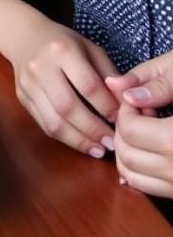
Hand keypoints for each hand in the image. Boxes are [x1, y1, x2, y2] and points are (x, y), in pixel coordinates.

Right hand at [4, 19, 117, 156]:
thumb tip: (127, 106)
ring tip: (99, 149)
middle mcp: (40, 66)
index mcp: (61, 50)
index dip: (107, 107)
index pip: (88, 85)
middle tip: (113, 142)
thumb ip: (110, 76)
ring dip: (79, 140)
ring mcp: (27, 83)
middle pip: (68, 107)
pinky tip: (82, 142)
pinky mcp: (22, 97)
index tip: (122, 120)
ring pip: (53, 121)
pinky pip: (44, 124)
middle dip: (93, 129)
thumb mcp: (90, 49)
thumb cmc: (64, 43)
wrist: (24, 36)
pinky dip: (66, 138)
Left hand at [106, 52, 172, 194]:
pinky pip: (147, 187)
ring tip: (147, 131)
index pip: (130, 130)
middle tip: (142, 116)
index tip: (139, 101)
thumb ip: (156, 85)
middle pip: (127, 154)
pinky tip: (151, 148)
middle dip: (124, 130)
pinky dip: (137, 168)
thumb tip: (115, 84)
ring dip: (127, 149)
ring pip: (131, 174)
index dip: (127, 110)